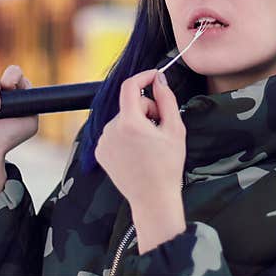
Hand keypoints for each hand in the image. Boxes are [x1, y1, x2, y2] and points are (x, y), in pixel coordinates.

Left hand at [94, 68, 187, 252]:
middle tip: (160, 130)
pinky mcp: (100, 152)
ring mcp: (103, 142)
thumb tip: (159, 80)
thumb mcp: (175, 129)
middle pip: (130, 105)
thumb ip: (167, 99)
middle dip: (147, 111)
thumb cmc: (167, 167)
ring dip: (137, 125)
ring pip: (123, 120)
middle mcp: (111, 130)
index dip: (144, 77)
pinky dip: (126, 136)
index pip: (130, 86)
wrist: (153, 199)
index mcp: (129, 123)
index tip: (154, 77)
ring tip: (149, 145)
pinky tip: (138, 152)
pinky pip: (114, 133)